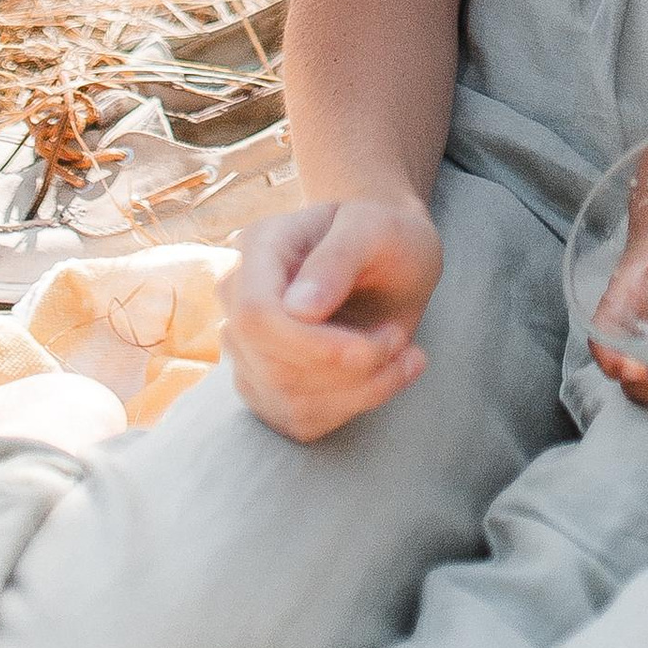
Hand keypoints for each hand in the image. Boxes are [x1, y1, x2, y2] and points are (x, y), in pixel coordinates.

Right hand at [223, 195, 441, 442]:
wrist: (390, 256)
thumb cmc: (385, 235)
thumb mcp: (379, 228)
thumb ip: (340, 257)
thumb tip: (299, 310)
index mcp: (259, 247)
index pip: (256, 315)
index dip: (310, 344)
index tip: (373, 346)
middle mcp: (239, 298)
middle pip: (271, 366)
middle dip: (347, 369)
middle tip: (402, 341)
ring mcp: (247, 345)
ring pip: (287, 401)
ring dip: (359, 391)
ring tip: (408, 356)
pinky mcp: (266, 385)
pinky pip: (299, 420)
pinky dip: (353, 406)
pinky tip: (390, 375)